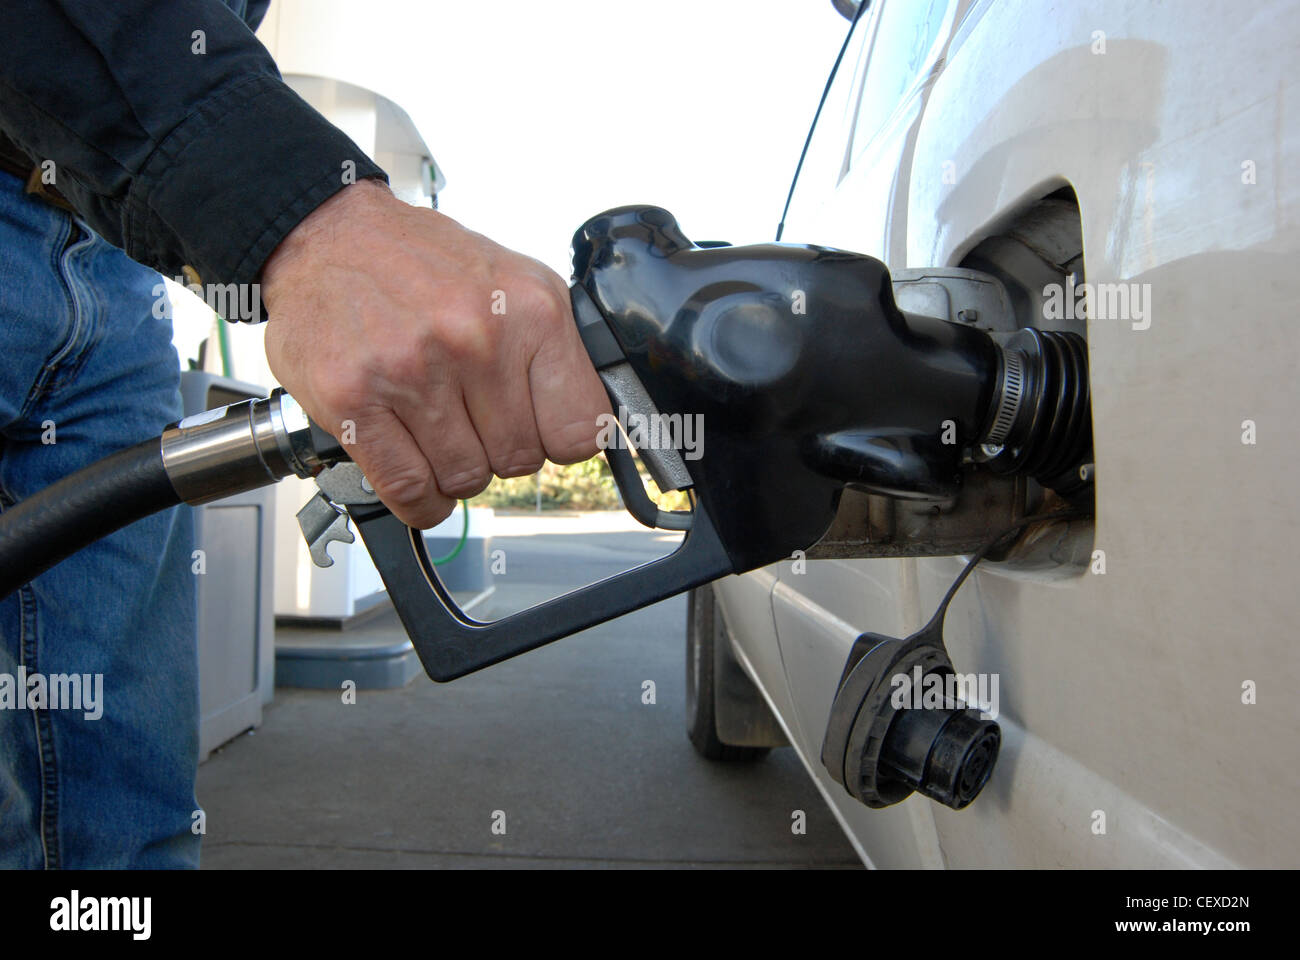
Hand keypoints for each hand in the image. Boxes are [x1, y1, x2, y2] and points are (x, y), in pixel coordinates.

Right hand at [260, 179, 609, 527]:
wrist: (330, 236)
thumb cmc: (424, 264)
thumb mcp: (518, 283)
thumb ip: (557, 352)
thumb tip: (592, 424)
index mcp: (530, 310)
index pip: (581, 430)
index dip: (559, 439)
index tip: (542, 430)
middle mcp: (475, 339)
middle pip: (519, 461)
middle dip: (499, 449)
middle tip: (473, 416)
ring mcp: (412, 372)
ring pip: (466, 480)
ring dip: (454, 469)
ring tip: (437, 426)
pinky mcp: (353, 401)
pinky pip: (409, 490)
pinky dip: (419, 497)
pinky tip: (416, 468)